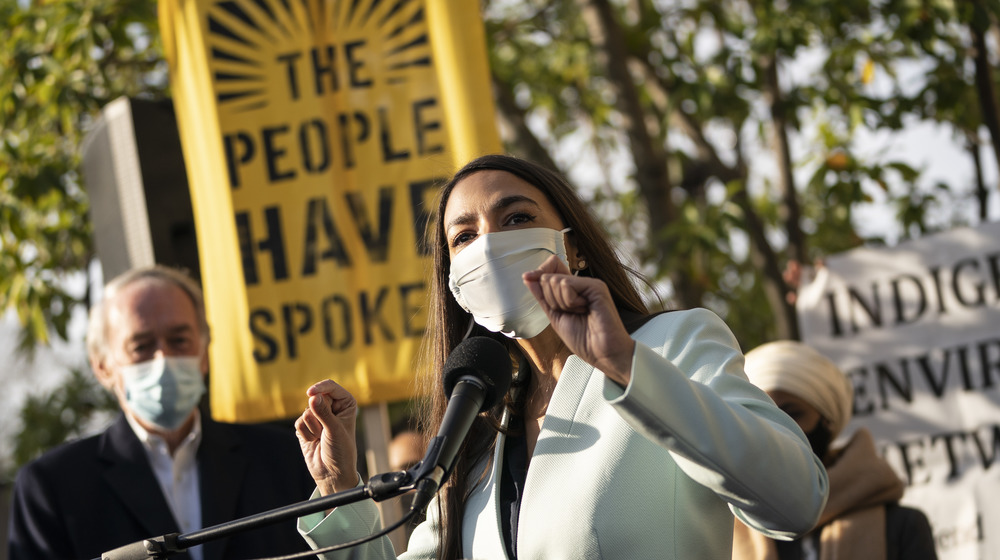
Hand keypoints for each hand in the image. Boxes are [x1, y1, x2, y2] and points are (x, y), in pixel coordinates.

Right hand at [295, 379, 359, 495]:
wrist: (331, 473)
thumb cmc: (341, 451)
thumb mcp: (334, 430)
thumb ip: (323, 412)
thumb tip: (313, 396)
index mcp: (345, 403)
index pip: (330, 387)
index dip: (320, 388)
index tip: (310, 393)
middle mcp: (332, 407)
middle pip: (315, 398)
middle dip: (318, 416)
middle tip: (326, 431)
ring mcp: (318, 417)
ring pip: (305, 412)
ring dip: (312, 428)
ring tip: (322, 438)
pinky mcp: (306, 427)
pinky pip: (298, 423)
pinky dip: (305, 434)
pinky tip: (314, 442)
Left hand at [523, 255, 634, 384]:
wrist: (602, 353)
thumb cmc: (583, 340)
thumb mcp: (555, 316)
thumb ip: (543, 297)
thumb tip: (528, 277)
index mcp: (572, 291)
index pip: (551, 268)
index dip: (538, 273)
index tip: (527, 277)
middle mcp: (581, 285)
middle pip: (548, 276)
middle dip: (550, 299)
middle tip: (569, 312)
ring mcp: (589, 284)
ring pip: (555, 280)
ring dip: (561, 303)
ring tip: (579, 313)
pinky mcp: (596, 286)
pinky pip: (567, 284)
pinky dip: (569, 302)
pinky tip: (584, 309)